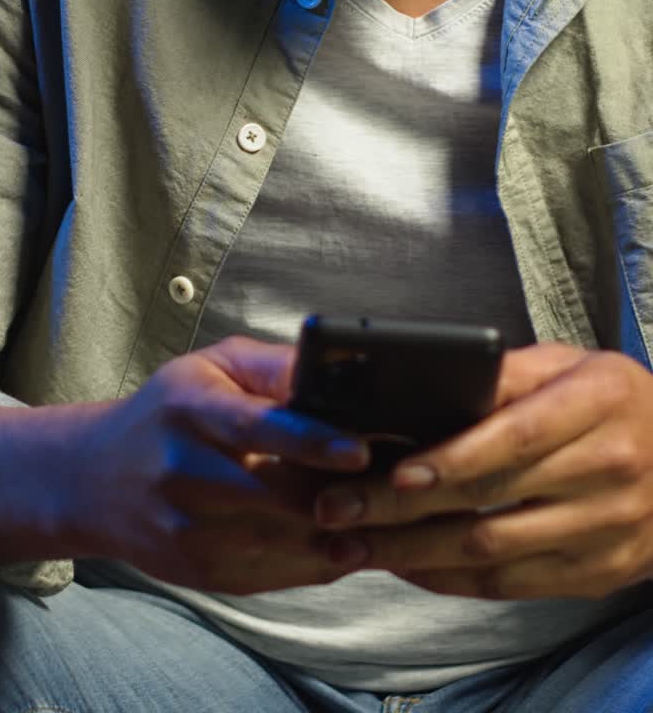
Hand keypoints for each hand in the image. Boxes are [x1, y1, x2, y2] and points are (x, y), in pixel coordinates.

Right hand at [75, 336, 369, 593]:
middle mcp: (181, 470)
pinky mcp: (196, 570)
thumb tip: (336, 370)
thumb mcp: (211, 367)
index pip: (255, 426)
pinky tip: (348, 545)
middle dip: (338, 493)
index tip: (358, 450)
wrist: (93, 478)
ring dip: (338, 533)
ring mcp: (186, 528)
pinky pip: (272, 574)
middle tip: (393, 485)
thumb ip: (274, 367)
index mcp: (190, 408)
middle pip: (275, 493)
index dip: (310, 441)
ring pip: (280, 540)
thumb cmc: (168, 411)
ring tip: (385, 516)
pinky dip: (316, 562)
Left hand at [313, 344, 652, 599]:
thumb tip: (426, 383)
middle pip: (491, 501)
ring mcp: (607, 530)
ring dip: (414, 554)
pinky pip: (511, 586)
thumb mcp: (569, 364)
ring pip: (493, 553)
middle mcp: (608, 471)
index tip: (392, 474)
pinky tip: (406, 565)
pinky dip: (451, 580)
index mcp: (598, 404)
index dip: (450, 460)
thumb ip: (505, 373)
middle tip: (339, 510)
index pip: (514, 438)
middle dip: (404, 511)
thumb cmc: (611, 401)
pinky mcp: (598, 574)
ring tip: (354, 543)